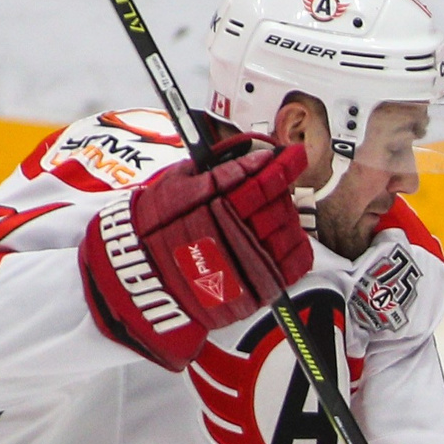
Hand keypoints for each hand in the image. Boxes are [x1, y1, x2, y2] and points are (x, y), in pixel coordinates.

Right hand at [79, 126, 310, 369]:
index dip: (281, 165)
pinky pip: (296, 263)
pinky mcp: (258, 290)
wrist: (144, 274)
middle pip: (277, 205)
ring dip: (287, 215)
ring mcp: (250, 266)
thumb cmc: (155, 225)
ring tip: (276, 208)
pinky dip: (299, 245)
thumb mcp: (176, 185)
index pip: (259, 181)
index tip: (293, 154)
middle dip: (279, 189)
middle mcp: (236, 237)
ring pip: (289, 231)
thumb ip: (214, 172)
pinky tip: (288, 235)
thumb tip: (248, 159)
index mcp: (216, 208)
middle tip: (276, 182)